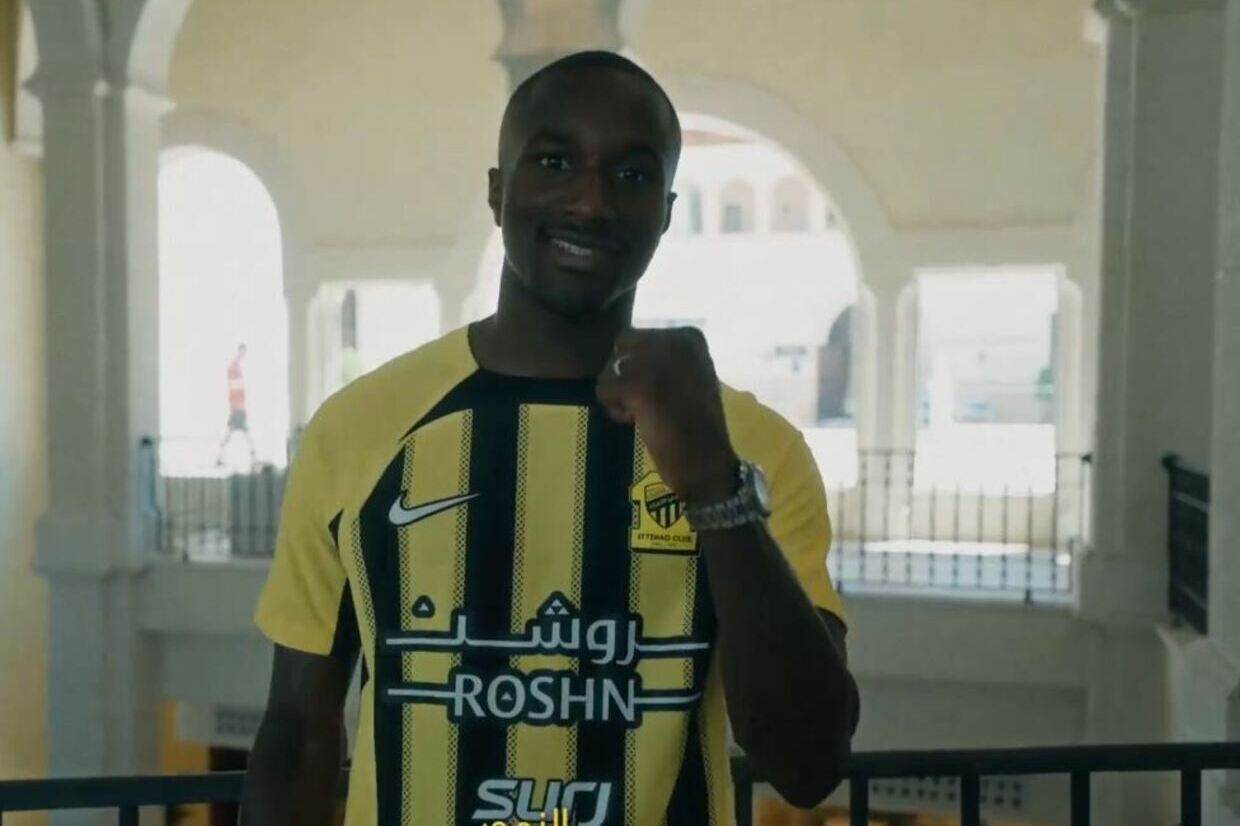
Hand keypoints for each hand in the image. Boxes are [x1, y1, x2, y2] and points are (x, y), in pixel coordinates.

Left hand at [595, 327, 738, 505]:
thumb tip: (619, 352)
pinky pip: (605, 388)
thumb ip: (660, 358)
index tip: (662, 392)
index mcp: (691, 336)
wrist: (708, 464)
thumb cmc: (695, 425)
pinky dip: (614, 409)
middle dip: (625, 377)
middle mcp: (678, 340)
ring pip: (611, 368)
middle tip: (648, 404)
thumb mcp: (687, 376)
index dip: (638, 366)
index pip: (637, 337)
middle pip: (621, 348)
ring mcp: (661, 362)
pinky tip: (637, 421)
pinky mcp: (644, 386)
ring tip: (643, 413)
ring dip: (619, 394)